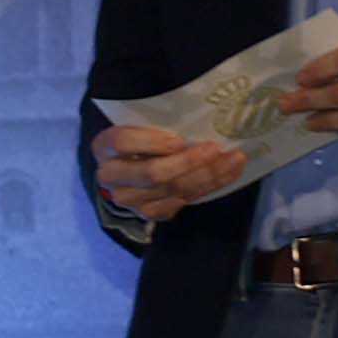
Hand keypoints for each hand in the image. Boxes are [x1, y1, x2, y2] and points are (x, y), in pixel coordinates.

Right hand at [90, 125, 249, 222]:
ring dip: (208, 175)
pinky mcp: (148, 213)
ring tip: (234, 159)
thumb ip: (156, 125)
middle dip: (188, 162)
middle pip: (152, 173)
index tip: (178, 139)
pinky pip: (181, 202)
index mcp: (103, 146)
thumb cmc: (140, 139)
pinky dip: (209, 188)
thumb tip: (197, 125)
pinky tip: (228, 174)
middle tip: (216, 149)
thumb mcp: (139, 124)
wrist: (128, 170)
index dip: (151, 142)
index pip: (123, 142)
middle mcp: (111, 176)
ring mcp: (129, 199)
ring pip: (172, 189)